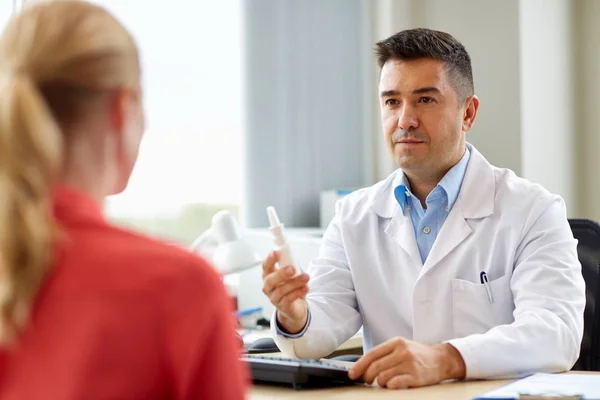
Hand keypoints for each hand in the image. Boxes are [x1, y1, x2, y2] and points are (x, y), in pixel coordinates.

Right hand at [262, 251, 309, 333]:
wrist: (295, 307)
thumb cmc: (291, 286)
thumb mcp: (292, 274)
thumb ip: (292, 265)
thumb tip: (293, 259)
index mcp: (269, 275)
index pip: (265, 266)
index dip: (270, 259)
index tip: (276, 252)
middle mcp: (268, 287)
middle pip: (270, 280)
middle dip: (281, 274)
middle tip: (293, 269)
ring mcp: (274, 298)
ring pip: (281, 290)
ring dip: (295, 283)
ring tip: (306, 277)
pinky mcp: (282, 307)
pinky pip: (289, 299)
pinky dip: (298, 292)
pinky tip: (306, 288)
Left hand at [348, 337, 465, 388]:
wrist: (441, 359)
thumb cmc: (418, 354)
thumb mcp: (401, 347)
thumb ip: (385, 353)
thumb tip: (363, 365)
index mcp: (396, 342)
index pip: (372, 354)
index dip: (359, 365)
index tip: (352, 373)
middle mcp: (403, 351)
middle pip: (375, 366)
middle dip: (367, 376)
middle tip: (367, 380)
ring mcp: (410, 364)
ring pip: (383, 376)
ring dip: (379, 383)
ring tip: (383, 382)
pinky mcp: (416, 376)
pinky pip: (395, 384)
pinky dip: (389, 386)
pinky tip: (392, 385)